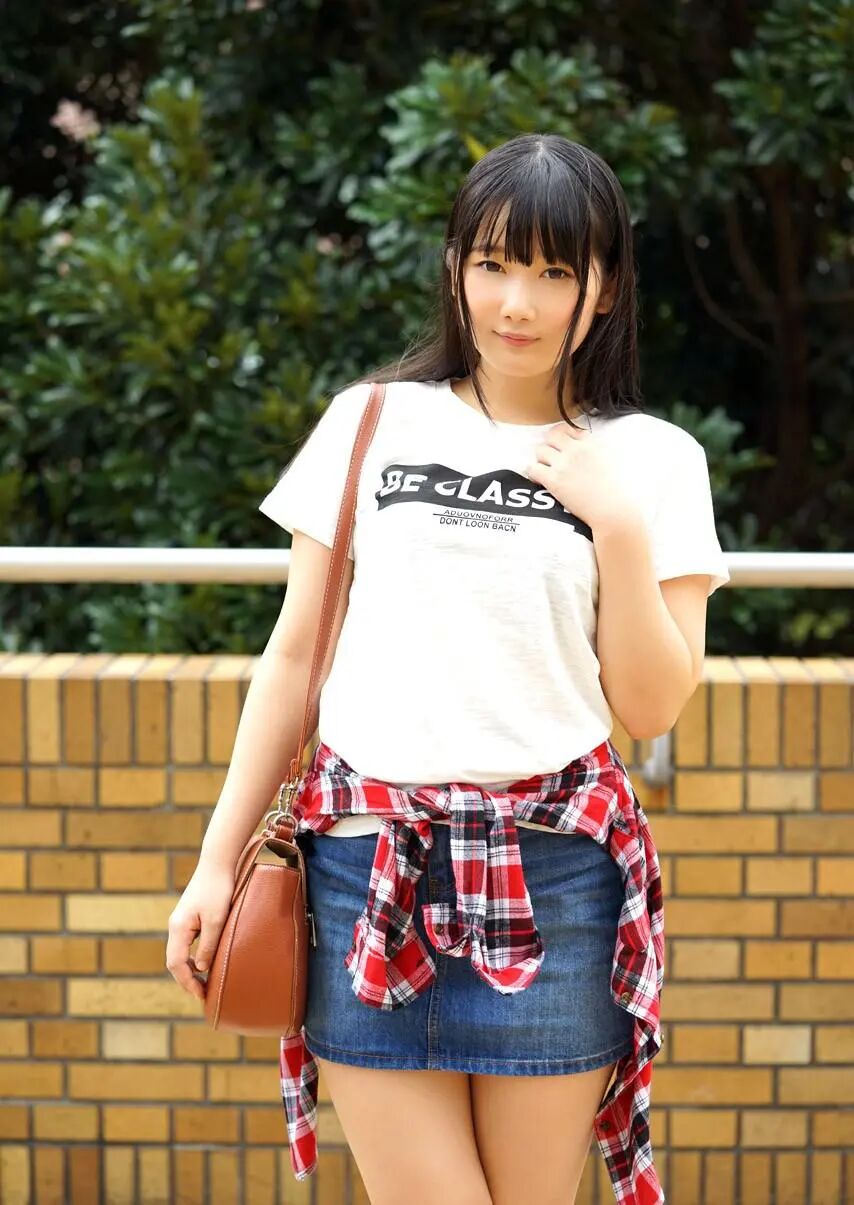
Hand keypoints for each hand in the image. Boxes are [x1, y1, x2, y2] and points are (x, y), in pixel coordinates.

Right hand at [165, 861, 234, 1001]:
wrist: (217, 862)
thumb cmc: (218, 889)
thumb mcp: (217, 920)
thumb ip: (208, 945)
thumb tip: (202, 968)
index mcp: (178, 928)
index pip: (176, 964)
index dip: (187, 982)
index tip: (200, 995)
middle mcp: (175, 926)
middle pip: (175, 961)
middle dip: (187, 979)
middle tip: (203, 994)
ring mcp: (181, 922)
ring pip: (179, 953)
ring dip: (189, 969)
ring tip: (204, 983)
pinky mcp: (188, 918)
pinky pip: (186, 944)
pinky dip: (192, 957)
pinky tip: (205, 962)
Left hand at [526, 421, 638, 529]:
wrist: (613, 509)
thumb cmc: (618, 490)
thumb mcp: (614, 460)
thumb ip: (601, 450)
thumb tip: (592, 448)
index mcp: (591, 444)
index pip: (570, 429)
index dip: (565, 438)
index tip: (565, 447)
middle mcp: (576, 450)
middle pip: (552, 435)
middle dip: (550, 445)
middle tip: (552, 457)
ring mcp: (564, 464)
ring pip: (540, 450)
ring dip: (542, 459)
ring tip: (547, 470)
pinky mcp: (554, 481)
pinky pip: (533, 469)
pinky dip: (533, 473)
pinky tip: (539, 480)